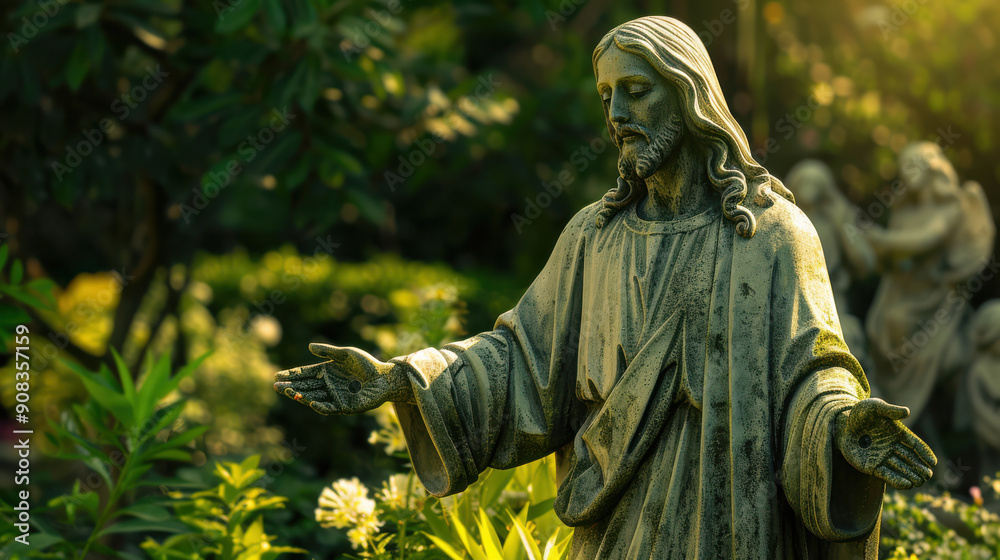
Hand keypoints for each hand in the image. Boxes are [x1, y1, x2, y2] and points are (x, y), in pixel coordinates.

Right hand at [273, 343, 411, 414]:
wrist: (385, 378)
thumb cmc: (367, 364)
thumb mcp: (347, 354)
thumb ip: (329, 351)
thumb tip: (309, 346)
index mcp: (326, 371)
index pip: (305, 373)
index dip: (291, 374)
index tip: (277, 375)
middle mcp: (328, 385)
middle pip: (305, 386)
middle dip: (290, 386)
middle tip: (276, 385)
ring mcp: (334, 396)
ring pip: (312, 396)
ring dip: (299, 395)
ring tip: (287, 391)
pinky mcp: (343, 407)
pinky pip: (328, 407)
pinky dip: (319, 405)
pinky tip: (309, 401)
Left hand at [836, 398, 936, 489]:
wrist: (840, 425)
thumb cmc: (859, 414)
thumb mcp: (873, 407)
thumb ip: (890, 410)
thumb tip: (907, 412)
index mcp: (898, 433)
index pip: (915, 444)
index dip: (924, 452)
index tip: (933, 462)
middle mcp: (893, 447)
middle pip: (911, 459)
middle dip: (920, 468)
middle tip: (929, 475)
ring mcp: (883, 457)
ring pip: (901, 469)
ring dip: (911, 476)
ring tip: (920, 482)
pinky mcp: (872, 466)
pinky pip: (887, 475)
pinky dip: (897, 480)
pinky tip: (907, 485)